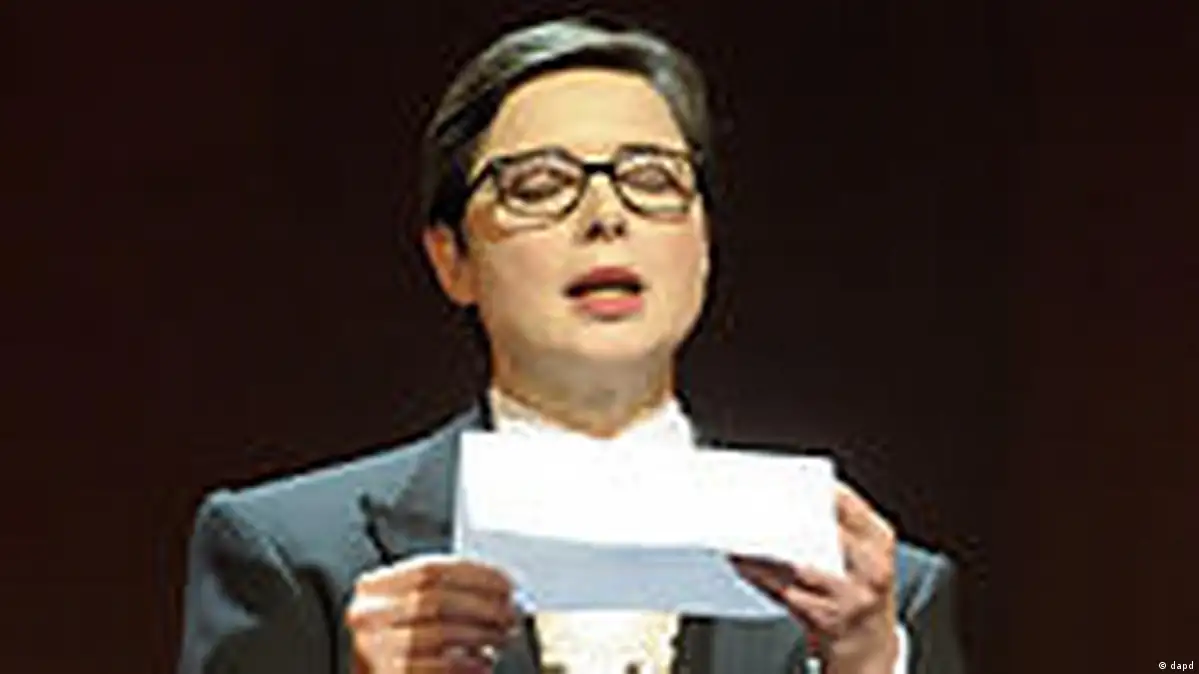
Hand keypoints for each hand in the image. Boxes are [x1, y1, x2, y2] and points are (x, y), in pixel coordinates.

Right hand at [346, 556, 517, 673]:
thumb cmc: (407, 644)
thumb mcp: (415, 611)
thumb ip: (449, 594)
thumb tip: (503, 593)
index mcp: (373, 588)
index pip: (430, 569)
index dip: (474, 575)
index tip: (508, 585)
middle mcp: (367, 615)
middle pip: (436, 600)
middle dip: (483, 606)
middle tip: (512, 615)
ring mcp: (373, 649)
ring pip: (439, 634)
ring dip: (480, 635)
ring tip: (502, 638)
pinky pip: (438, 668)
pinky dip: (468, 665)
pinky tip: (483, 663)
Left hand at [731, 483, 898, 673]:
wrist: (870, 642)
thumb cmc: (857, 586)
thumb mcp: (863, 551)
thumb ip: (838, 523)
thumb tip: (786, 492)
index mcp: (879, 539)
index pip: (845, 504)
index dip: (811, 490)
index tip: (782, 480)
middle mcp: (872, 567)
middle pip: (822, 535)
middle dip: (785, 521)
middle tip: (755, 508)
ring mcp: (852, 596)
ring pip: (798, 568)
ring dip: (764, 552)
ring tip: (739, 536)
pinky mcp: (828, 619)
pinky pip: (785, 593)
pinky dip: (760, 576)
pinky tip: (742, 564)